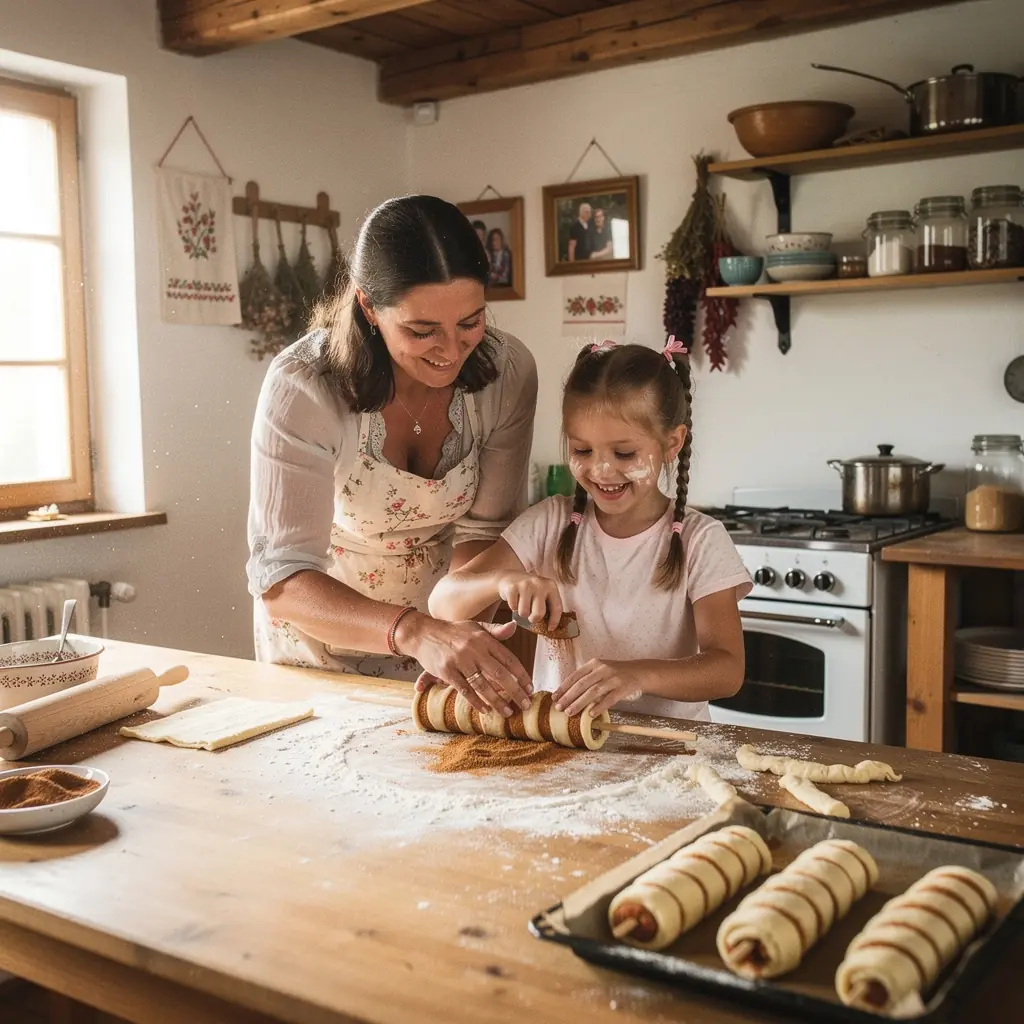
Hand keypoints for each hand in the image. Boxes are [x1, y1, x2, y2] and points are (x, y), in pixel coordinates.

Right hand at [399, 615, 532, 716]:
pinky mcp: (447, 671)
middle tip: (526, 705)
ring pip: (483, 685)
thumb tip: (514, 626)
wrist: (423, 633)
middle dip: (516, 692)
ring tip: (508, 713)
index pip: (509, 659)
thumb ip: (495, 630)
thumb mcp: (475, 627)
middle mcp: (474, 649)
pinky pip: (465, 690)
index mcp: (484, 639)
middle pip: (500, 675)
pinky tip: (486, 710)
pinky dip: (476, 702)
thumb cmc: (454, 631)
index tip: (530, 688)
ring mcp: (460, 661)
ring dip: (497, 702)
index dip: (522, 675)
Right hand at [497, 571, 562, 631]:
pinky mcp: (512, 588)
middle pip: (539, 613)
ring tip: (523, 606)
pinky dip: (513, 608)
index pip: (557, 608)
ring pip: (524, 613)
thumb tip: (551, 628)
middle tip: (531, 617)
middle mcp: (539, 584)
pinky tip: (515, 600)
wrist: (511, 576)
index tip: (550, 628)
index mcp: (551, 586)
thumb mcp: (543, 594)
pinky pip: (513, 608)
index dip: (554, 621)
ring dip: (522, 613)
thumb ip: (549, 606)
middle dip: (534, 619)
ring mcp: (525, 584)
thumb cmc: (530, 591)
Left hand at [553, 659, 643, 716]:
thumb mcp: (600, 670)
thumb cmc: (615, 673)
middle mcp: (602, 669)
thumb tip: (567, 694)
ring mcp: (613, 678)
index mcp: (594, 663)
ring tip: (570, 712)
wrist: (639, 671)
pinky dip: (599, 706)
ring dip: (580, 703)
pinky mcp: (623, 688)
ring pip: (593, 692)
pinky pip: (609, 699)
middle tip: (559, 708)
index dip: (563, 687)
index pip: (575, 676)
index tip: (554, 698)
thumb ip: (586, 678)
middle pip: (582, 684)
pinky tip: (590, 714)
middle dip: (568, 697)